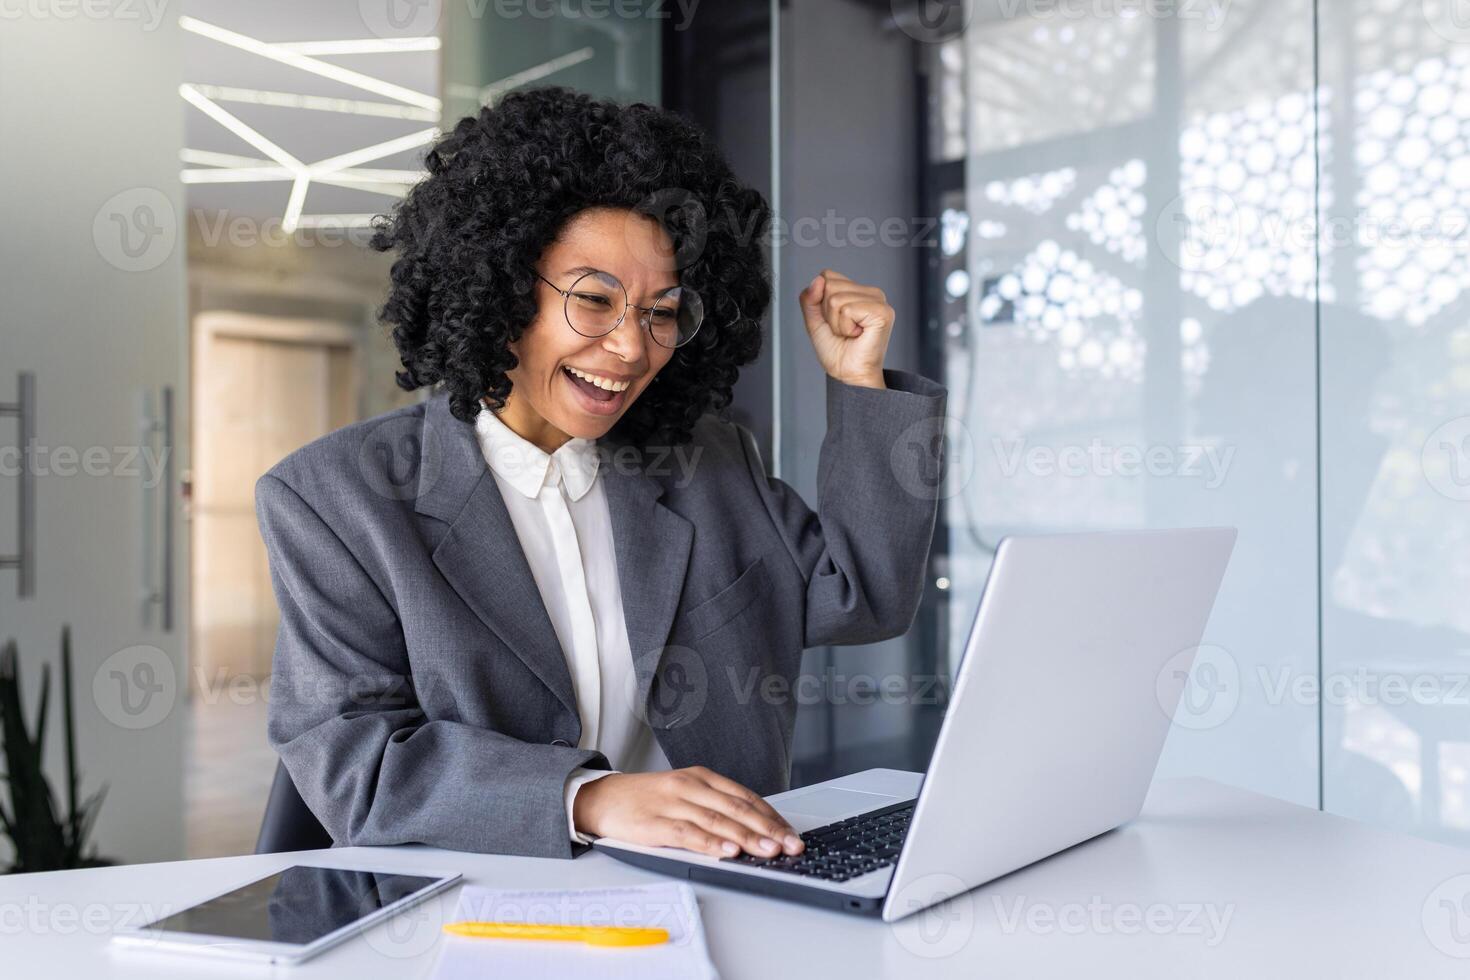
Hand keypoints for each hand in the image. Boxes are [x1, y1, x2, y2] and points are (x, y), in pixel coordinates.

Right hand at [572, 767, 804, 859]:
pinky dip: (711, 843)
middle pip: (737, 808)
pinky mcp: (654, 823)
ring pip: (717, 821)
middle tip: (791, 845)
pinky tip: (728, 851)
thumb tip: (754, 831)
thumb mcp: (684, 793)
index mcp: (701, 777)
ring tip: (769, 850)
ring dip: (747, 838)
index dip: (772, 817)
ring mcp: (672, 803)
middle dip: (768, 829)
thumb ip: (715, 807)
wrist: (601, 798)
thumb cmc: (646, 800)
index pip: (746, 797)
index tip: (791, 834)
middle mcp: (690, 786)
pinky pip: (687, 834)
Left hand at [798, 269, 893, 388]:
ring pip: (836, 298)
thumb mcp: (814, 321)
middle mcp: (871, 292)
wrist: (849, 374)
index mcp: (857, 291)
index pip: (827, 276)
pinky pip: (847, 310)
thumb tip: (817, 280)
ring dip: (837, 323)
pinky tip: (858, 334)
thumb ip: (810, 299)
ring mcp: (879, 300)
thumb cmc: (837, 352)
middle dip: (828, 313)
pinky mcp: (882, 312)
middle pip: (830, 285)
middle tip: (843, 330)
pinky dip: (845, 327)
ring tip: (850, 333)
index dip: (821, 301)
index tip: (834, 321)